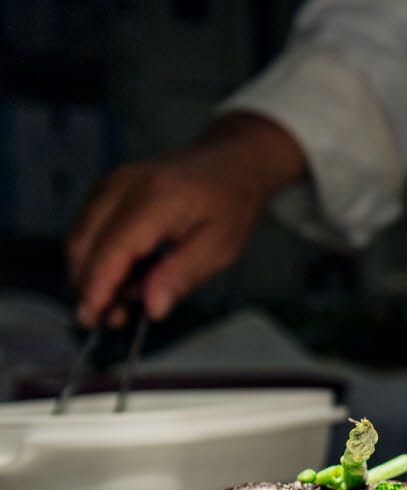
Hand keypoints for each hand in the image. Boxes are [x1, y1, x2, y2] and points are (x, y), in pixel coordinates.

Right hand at [65, 112, 306, 325]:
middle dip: (90, 286)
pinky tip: (126, 276)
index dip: (98, 287)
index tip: (94, 318)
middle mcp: (123, 186)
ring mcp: (111, 183)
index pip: (112, 249)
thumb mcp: (220, 246)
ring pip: (81, 238)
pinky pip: (89, 227)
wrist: (233, 161)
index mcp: (155, 200)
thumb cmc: (232, 203)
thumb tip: (152, 307)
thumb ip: (182, 275)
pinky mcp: (108, 187)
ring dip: (92, 274)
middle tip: (113, 319)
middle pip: (85, 245)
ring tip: (123, 302)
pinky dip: (98, 256)